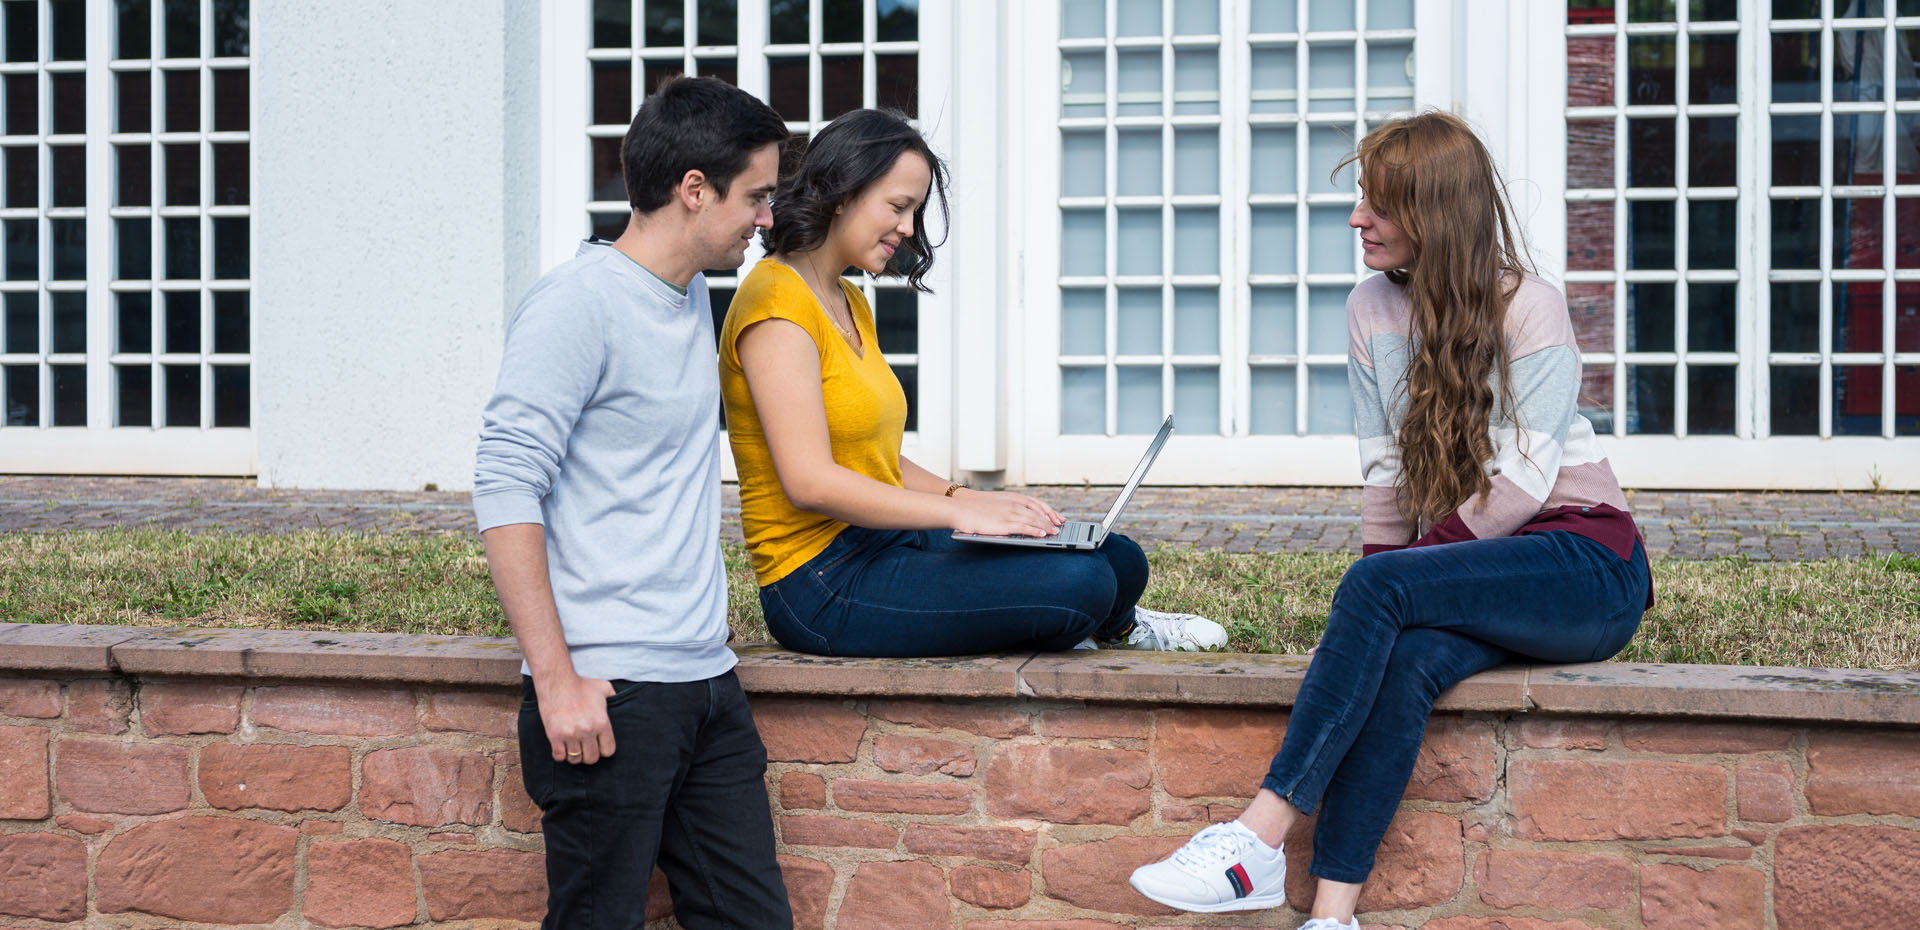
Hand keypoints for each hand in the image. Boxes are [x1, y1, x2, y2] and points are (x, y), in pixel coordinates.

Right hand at [534, 673, 615, 763]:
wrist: (557, 682)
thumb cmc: (581, 685)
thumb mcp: (604, 688)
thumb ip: (615, 697)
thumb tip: (621, 704)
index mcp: (602, 722)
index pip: (608, 750)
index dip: (603, 750)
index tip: (598, 745)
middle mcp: (587, 730)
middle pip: (591, 758)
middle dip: (589, 755)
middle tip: (585, 748)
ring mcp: (570, 734)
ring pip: (575, 759)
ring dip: (574, 755)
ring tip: (573, 746)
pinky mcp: (554, 736)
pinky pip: (559, 756)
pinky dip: (560, 754)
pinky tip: (561, 746)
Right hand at [950, 489, 1064, 537]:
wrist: (961, 507)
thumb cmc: (976, 507)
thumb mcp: (997, 502)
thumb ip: (1009, 507)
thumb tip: (1019, 516)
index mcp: (1012, 498)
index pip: (1037, 504)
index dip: (1049, 511)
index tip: (1057, 517)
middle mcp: (1014, 504)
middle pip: (1038, 512)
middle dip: (1050, 520)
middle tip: (1059, 527)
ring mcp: (1010, 513)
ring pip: (1034, 520)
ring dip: (1046, 527)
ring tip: (1055, 532)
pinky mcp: (1005, 523)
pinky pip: (1024, 527)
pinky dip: (1035, 531)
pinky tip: (1042, 535)